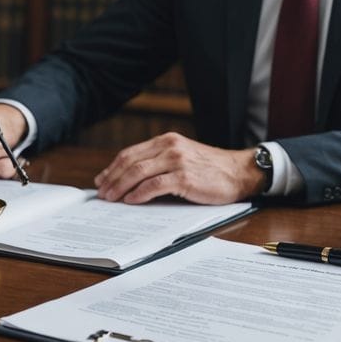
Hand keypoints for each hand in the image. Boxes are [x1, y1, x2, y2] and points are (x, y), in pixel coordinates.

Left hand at [93, 132, 266, 204]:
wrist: (238, 172)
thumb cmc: (210, 169)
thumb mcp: (182, 157)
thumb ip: (160, 162)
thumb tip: (131, 180)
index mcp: (166, 141)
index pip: (131, 153)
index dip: (112, 167)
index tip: (101, 179)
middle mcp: (170, 147)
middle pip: (130, 162)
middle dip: (112, 179)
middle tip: (102, 193)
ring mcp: (177, 161)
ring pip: (139, 172)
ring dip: (121, 187)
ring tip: (111, 199)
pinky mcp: (185, 177)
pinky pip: (155, 185)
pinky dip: (139, 194)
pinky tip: (131, 200)